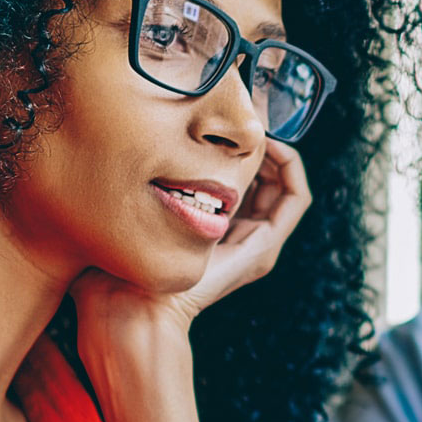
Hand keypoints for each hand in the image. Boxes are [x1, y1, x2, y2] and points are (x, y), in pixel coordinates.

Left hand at [70, 139, 311, 332]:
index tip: (222, 123)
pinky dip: (291, 166)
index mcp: (215, 232)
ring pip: (284, 184)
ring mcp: (257, 245)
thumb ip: (145, 186)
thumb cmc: (124, 263)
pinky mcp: (265, 246)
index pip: (243, 183)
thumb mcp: (135, 211)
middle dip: (260, 145)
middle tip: (243, 117)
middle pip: (267, 181)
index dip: (242, 149)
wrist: (135, 304)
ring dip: (277, 151)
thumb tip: (133, 146)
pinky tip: (269, 144)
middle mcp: (241, 238)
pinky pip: (297, 197)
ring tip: (256, 126)